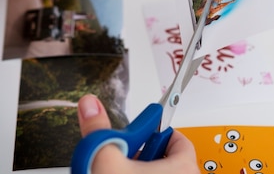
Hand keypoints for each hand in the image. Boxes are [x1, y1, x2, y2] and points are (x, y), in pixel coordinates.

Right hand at [77, 95, 199, 173]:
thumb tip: (90, 105)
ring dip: (136, 168)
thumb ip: (99, 130)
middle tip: (124, 155)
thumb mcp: (107, 159)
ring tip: (118, 169)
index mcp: (184, 167)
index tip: (139, 130)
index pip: (175, 135)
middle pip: (165, 155)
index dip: (152, 130)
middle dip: (141, 152)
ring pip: (156, 172)